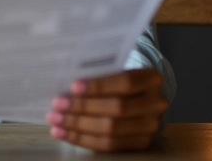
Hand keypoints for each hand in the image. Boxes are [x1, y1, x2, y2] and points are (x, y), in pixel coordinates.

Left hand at [45, 68, 167, 151]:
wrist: (139, 94)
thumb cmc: (118, 75)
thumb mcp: (115, 66)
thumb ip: (98, 71)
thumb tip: (64, 78)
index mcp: (152, 78)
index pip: (125, 82)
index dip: (99, 86)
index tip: (72, 86)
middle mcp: (156, 104)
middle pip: (116, 109)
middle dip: (82, 107)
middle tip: (57, 104)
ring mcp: (151, 127)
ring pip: (110, 130)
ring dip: (78, 126)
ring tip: (55, 120)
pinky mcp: (141, 143)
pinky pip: (108, 145)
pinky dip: (82, 139)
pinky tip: (63, 133)